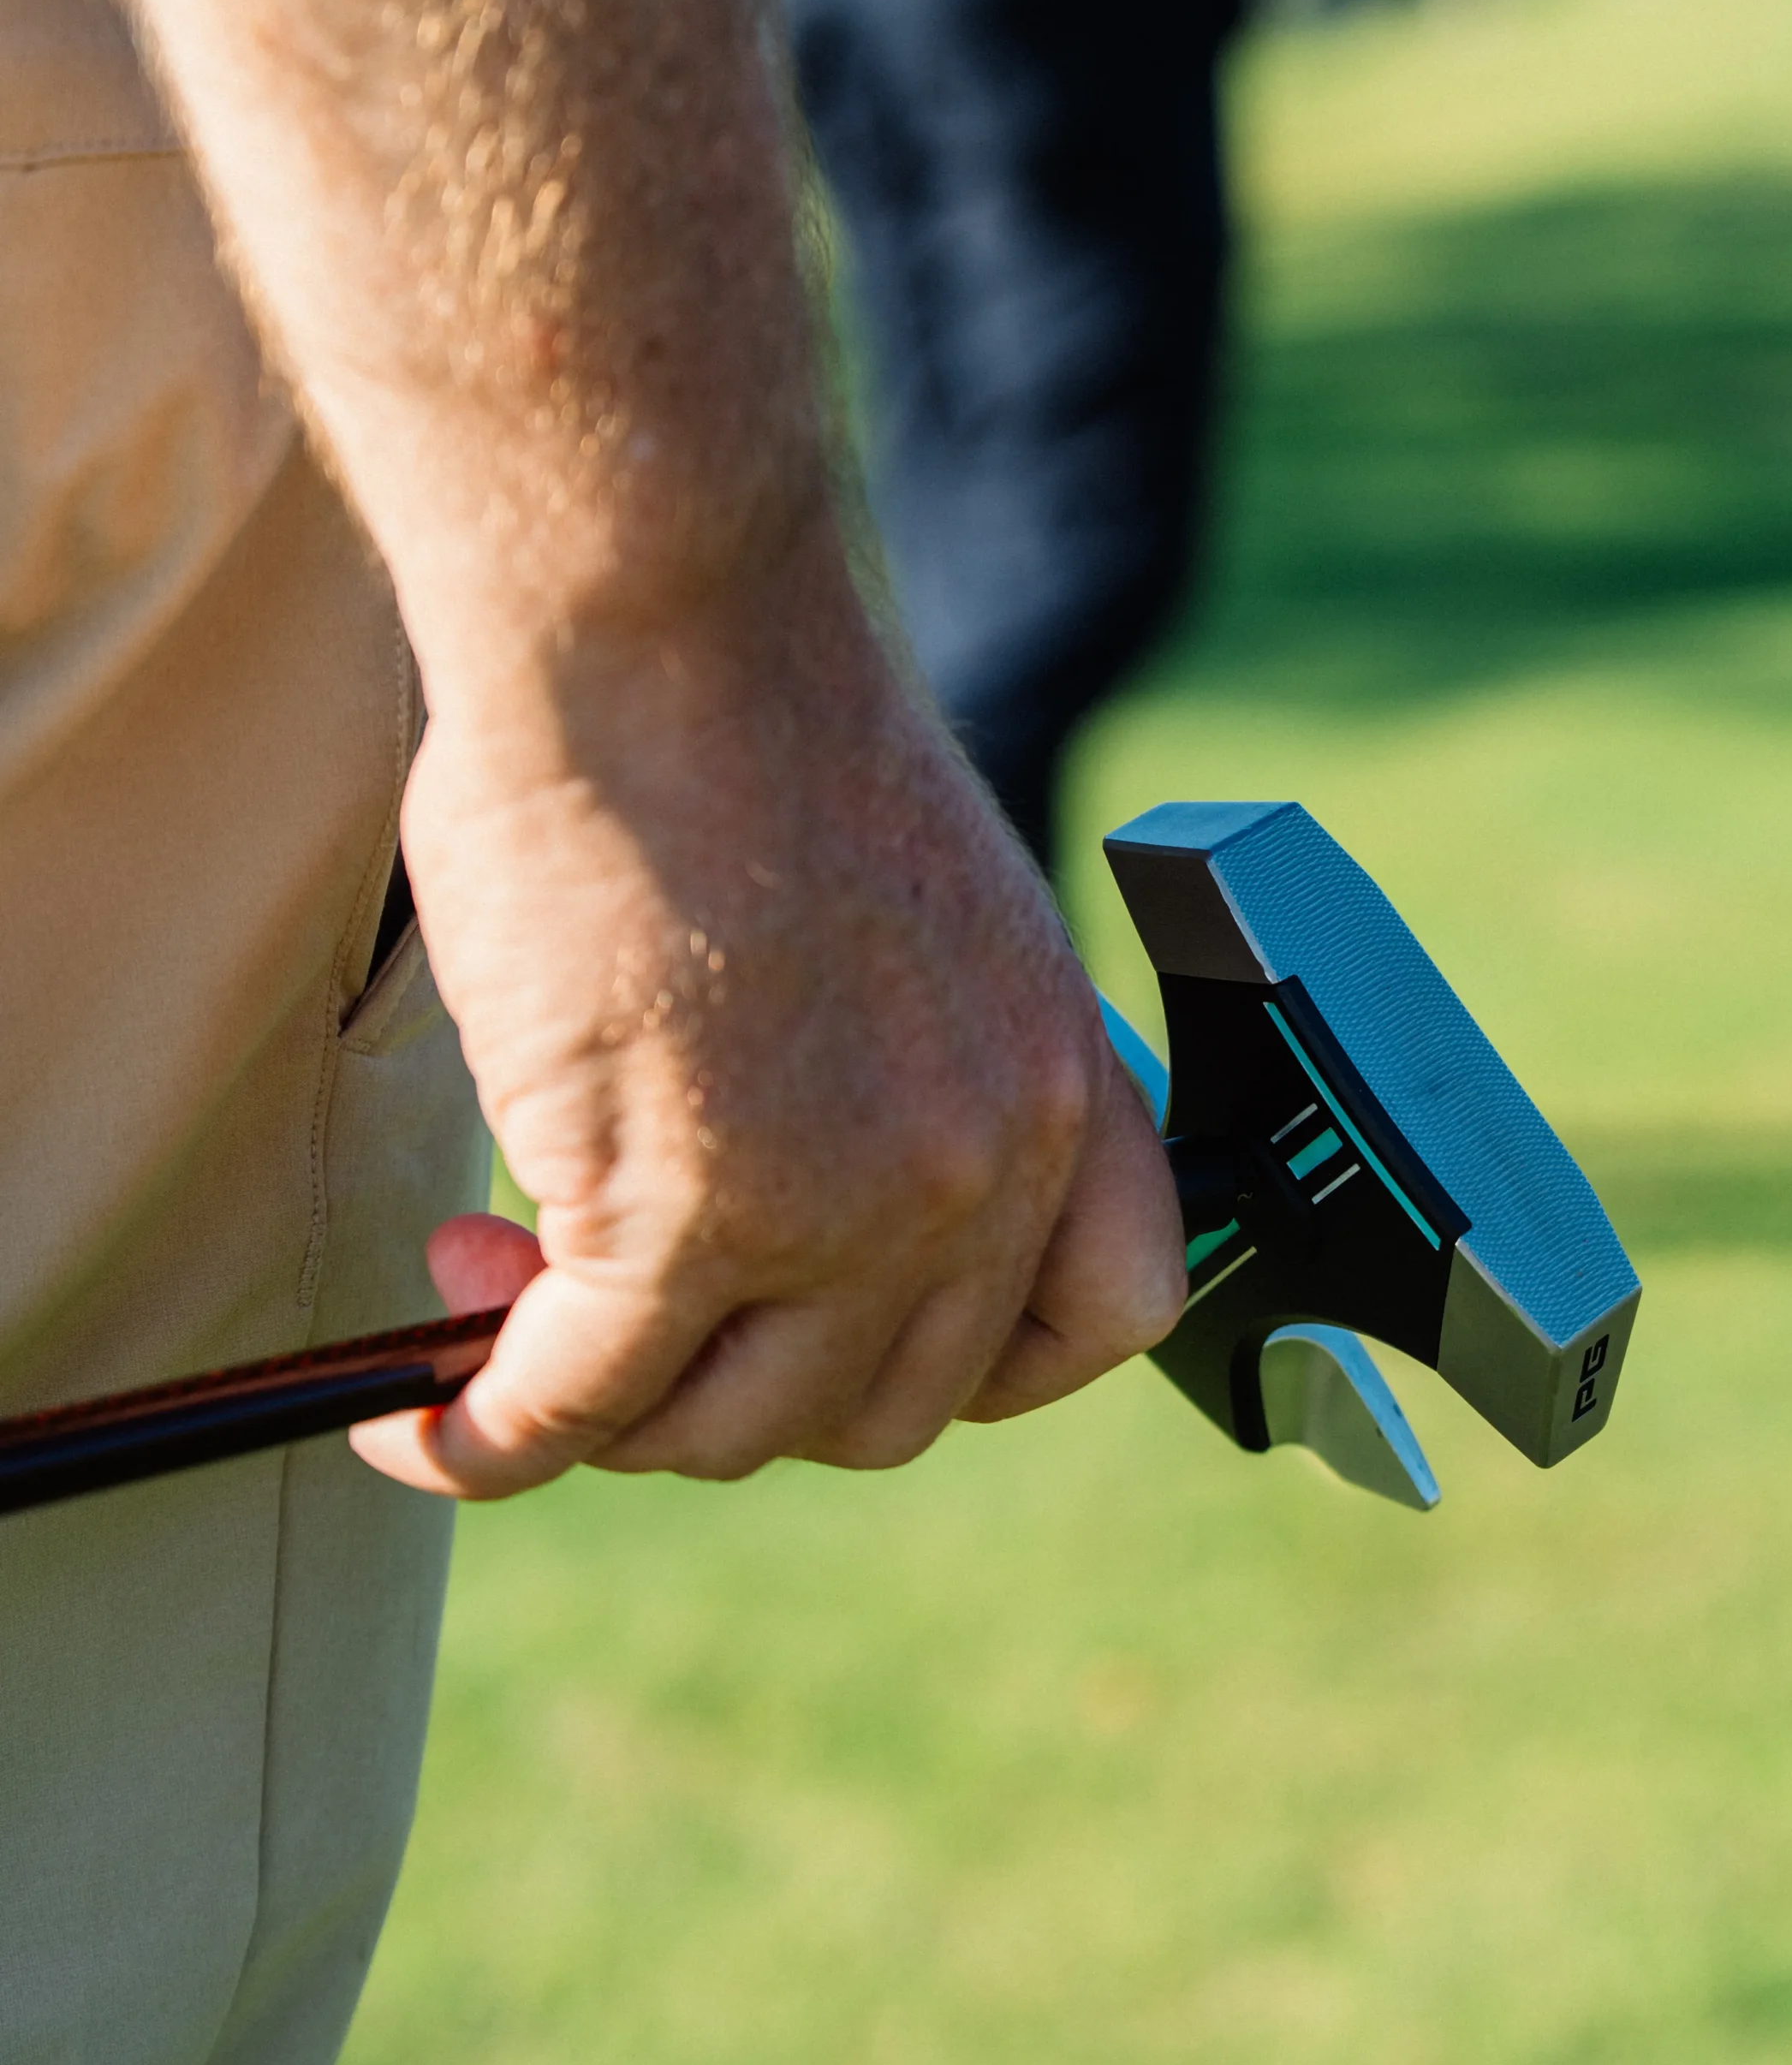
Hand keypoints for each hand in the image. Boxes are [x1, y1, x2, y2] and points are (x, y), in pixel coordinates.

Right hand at [349, 519, 1183, 1499]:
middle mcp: (978, 1162)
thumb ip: (900, 1064)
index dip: (970, 1366)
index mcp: (1059, 1071)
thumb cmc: (748, 726)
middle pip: (880, 1408)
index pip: (1100, 1316)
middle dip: (738, 1385)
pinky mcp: (680, 1220)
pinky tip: (417, 1416)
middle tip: (617, 1298)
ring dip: (598, 1404)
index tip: (856, 1343)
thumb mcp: (918, 917)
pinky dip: (483, 1435)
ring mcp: (839, 1210)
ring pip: (721, 1430)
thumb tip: (782, 1200)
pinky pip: (573, 1406)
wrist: (663, 629)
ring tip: (494, 1288)